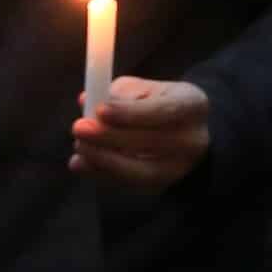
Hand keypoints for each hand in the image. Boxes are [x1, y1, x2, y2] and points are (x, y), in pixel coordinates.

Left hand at [71, 77, 212, 192]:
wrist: (182, 129)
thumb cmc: (155, 100)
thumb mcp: (141, 87)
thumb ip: (115, 94)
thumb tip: (85, 102)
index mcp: (192, 105)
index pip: (164, 111)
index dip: (130, 113)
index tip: (100, 111)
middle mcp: (193, 139)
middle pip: (152, 142)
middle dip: (110, 137)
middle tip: (79, 128)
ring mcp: (181, 167)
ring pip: (143, 171)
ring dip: (104, 160)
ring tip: (79, 147)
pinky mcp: (164, 184)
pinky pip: (131, 184)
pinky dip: (102, 174)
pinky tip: (79, 164)